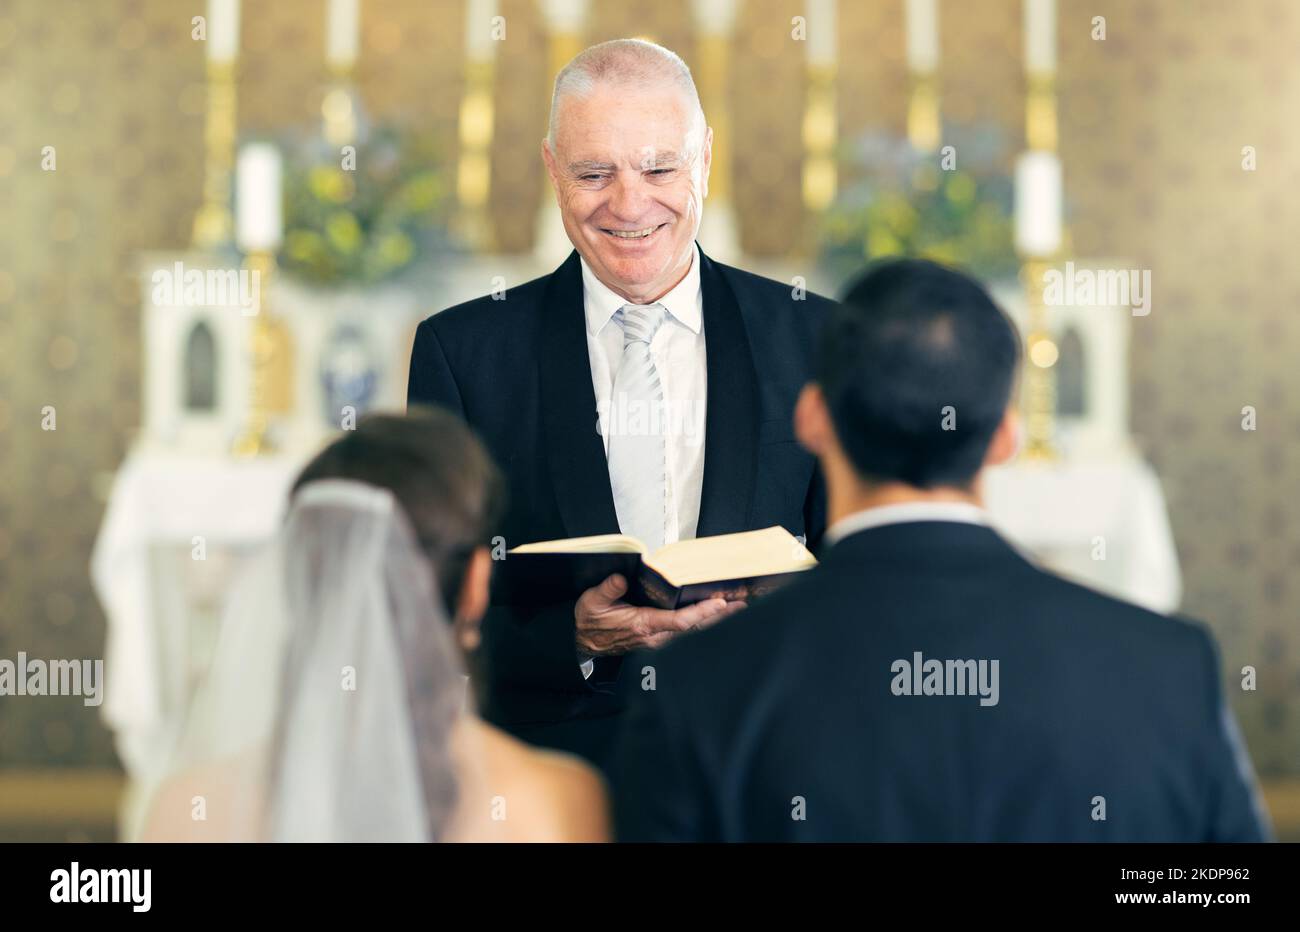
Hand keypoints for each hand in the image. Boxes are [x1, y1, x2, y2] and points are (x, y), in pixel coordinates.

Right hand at [574, 574, 745, 658]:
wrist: (584, 643)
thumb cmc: (590, 622)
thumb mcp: (592, 602)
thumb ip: (607, 589)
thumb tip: (621, 578)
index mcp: (642, 625)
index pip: (678, 621)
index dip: (700, 613)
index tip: (717, 603)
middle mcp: (654, 636)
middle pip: (693, 628)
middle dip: (718, 617)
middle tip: (740, 604)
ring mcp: (658, 640)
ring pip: (692, 632)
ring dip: (713, 620)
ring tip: (735, 607)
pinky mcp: (658, 639)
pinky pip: (685, 633)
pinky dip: (702, 623)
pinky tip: (714, 615)